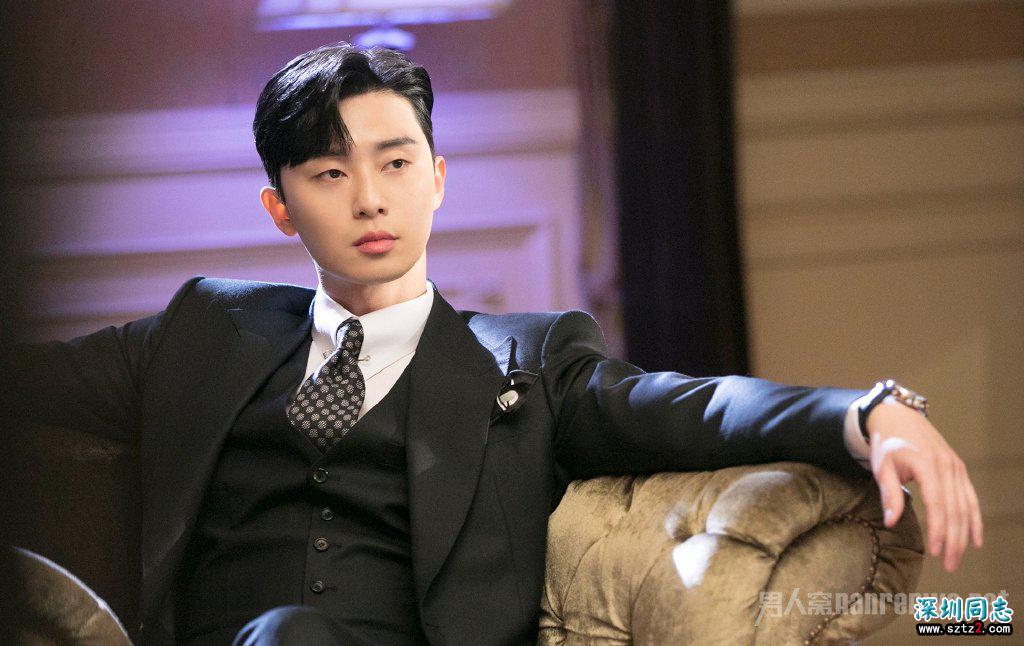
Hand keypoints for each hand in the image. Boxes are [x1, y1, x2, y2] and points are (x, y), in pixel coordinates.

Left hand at [867, 397, 982, 571]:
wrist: (898, 417)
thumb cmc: (887, 444)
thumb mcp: (881, 466)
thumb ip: (889, 494)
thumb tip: (891, 522)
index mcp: (927, 464)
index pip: (936, 504)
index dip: (938, 530)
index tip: (935, 552)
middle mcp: (947, 466)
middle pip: (955, 510)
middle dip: (954, 540)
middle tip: (949, 565)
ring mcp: (956, 467)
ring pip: (966, 507)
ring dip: (964, 535)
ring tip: (957, 558)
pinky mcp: (959, 470)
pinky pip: (971, 498)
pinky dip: (975, 520)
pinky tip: (975, 540)